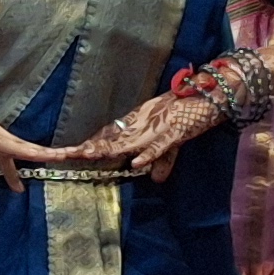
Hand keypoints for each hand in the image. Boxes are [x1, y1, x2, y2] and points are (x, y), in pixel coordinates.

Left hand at [60, 92, 221, 182]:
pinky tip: (134, 163)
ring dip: (106, 150)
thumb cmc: (188, 115)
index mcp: (138, 125)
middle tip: (63, 154)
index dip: (90, 145)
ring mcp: (156, 128)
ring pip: (127, 142)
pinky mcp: (174, 133)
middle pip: (110, 139)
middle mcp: (141, 125)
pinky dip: (148, 155)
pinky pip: (159, 146)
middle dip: (88, 148)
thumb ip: (162, 160)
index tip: (67, 152)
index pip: (109, 136)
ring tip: (85, 155)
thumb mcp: (173, 144)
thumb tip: (155, 179)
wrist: (210, 95)